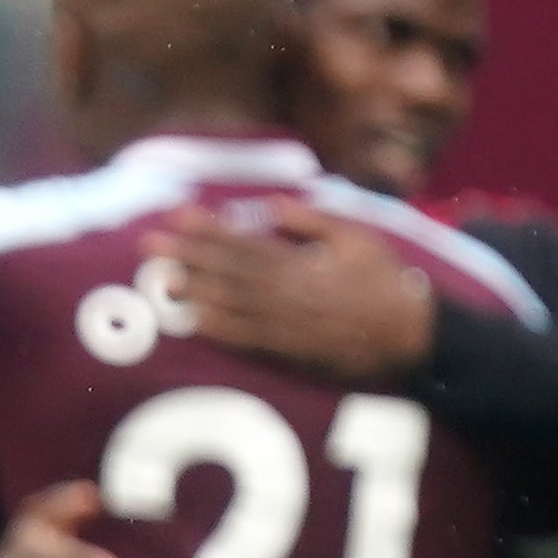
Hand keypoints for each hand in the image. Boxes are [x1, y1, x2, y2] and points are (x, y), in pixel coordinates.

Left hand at [159, 202, 435, 382]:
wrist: (409, 335)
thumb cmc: (385, 283)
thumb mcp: (357, 239)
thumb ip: (312, 222)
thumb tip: (272, 205)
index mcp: (302, 260)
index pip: (245, 240)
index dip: (208, 228)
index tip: (178, 214)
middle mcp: (288, 290)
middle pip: (228, 270)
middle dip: (186, 254)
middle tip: (148, 243)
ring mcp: (287, 323)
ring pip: (231, 303)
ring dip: (193, 290)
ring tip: (159, 277)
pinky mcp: (289, 352)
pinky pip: (248, 341)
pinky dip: (219, 330)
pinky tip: (192, 322)